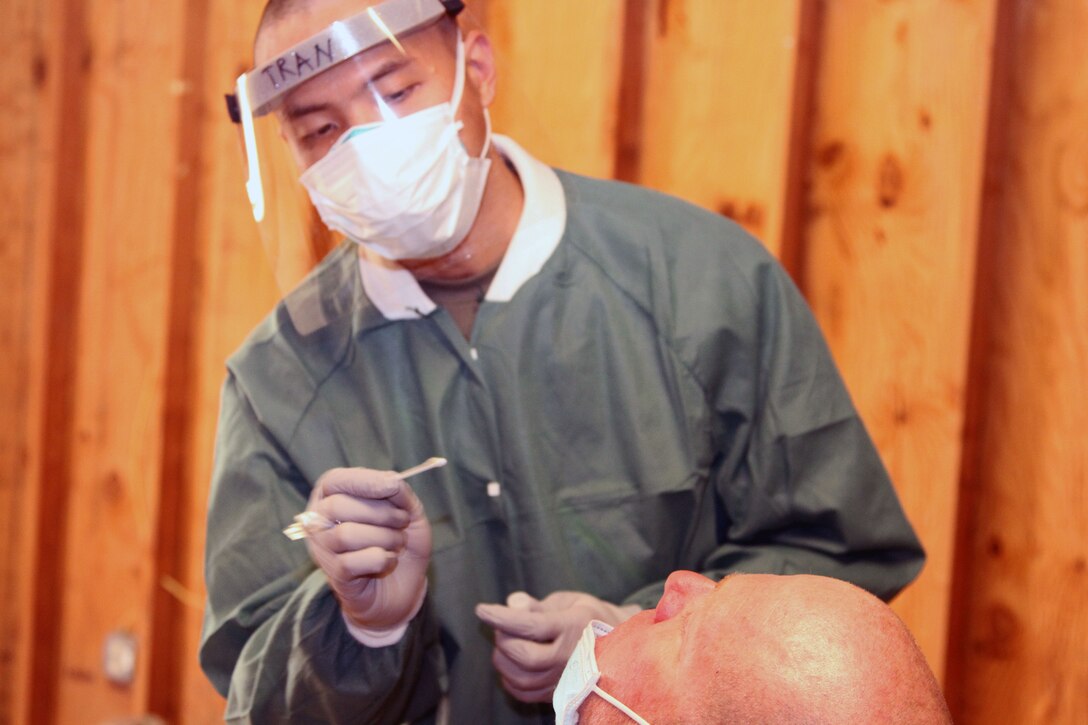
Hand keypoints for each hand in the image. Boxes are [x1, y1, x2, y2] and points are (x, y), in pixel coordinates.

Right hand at [305, 467, 431, 642]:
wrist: (404, 585)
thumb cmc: (399, 541)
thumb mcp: (409, 512)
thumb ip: (400, 494)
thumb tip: (391, 482)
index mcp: (333, 496)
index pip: (335, 480)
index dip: (363, 481)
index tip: (392, 485)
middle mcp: (319, 521)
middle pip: (337, 506)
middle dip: (380, 512)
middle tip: (402, 522)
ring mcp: (323, 550)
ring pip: (346, 535)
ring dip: (384, 537)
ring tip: (397, 542)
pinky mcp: (335, 575)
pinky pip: (353, 562)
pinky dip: (381, 559)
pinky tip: (388, 560)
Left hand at [475, 590, 639, 701]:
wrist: (620, 647)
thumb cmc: (590, 617)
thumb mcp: (569, 601)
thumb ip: (539, 605)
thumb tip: (512, 604)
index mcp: (575, 626)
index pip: (531, 625)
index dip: (502, 617)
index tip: (481, 609)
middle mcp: (571, 657)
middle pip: (525, 656)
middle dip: (503, 639)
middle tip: (501, 626)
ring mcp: (566, 679)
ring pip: (522, 678)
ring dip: (503, 659)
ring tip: (505, 643)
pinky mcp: (559, 693)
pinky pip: (525, 693)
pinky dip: (509, 679)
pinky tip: (510, 663)